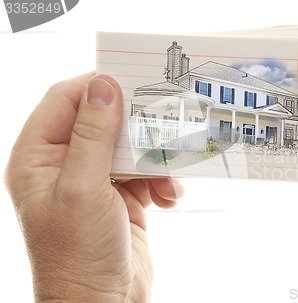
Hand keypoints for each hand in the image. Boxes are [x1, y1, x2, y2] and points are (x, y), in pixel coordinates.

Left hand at [5, 73, 181, 301]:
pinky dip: (162, 181)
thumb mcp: (82, 189)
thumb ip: (93, 136)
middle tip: (163, 121)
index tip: (131, 79)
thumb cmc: (77, 256)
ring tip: (168, 178)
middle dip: (136, 125)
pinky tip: (170, 198)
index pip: (65, 102)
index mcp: (38, 158)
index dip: (96, 86)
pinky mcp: (121, 197)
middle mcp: (65, 165)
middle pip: (103, 122)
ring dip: (154, 159)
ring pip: (130, 148)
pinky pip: (145, 173)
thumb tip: (103, 86)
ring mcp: (95, 181)